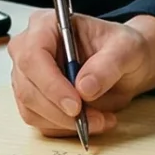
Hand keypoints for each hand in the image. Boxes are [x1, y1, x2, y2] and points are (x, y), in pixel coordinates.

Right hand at [9, 11, 154, 137]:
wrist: (126, 66)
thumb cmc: (122, 48)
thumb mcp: (127, 49)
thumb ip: (108, 64)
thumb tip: (84, 88)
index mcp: (46, 25)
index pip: (33, 55)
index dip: (51, 84)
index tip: (76, 104)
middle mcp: (29, 49)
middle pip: (28, 87)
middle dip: (61, 110)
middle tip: (94, 119)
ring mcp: (28, 76)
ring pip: (32, 109)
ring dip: (66, 123)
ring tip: (100, 120)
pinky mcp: (33, 100)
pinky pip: (40, 122)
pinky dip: (65, 128)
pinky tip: (90, 122)